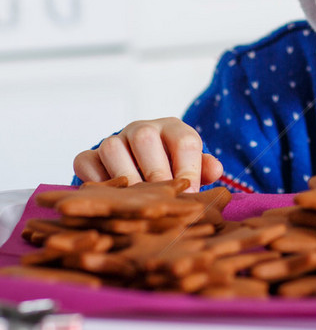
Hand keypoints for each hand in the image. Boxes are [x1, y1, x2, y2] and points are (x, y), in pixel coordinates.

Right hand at [72, 117, 223, 192]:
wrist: (138, 167)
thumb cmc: (172, 169)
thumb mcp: (192, 167)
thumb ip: (205, 169)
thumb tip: (215, 171)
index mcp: (173, 128)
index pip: (185, 140)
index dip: (189, 169)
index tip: (190, 194)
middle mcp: (142, 129)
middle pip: (145, 139)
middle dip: (156, 172)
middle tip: (162, 199)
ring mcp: (114, 140)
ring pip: (113, 148)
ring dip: (126, 177)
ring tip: (138, 201)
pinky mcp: (90, 155)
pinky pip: (86, 162)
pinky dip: (96, 180)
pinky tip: (112, 197)